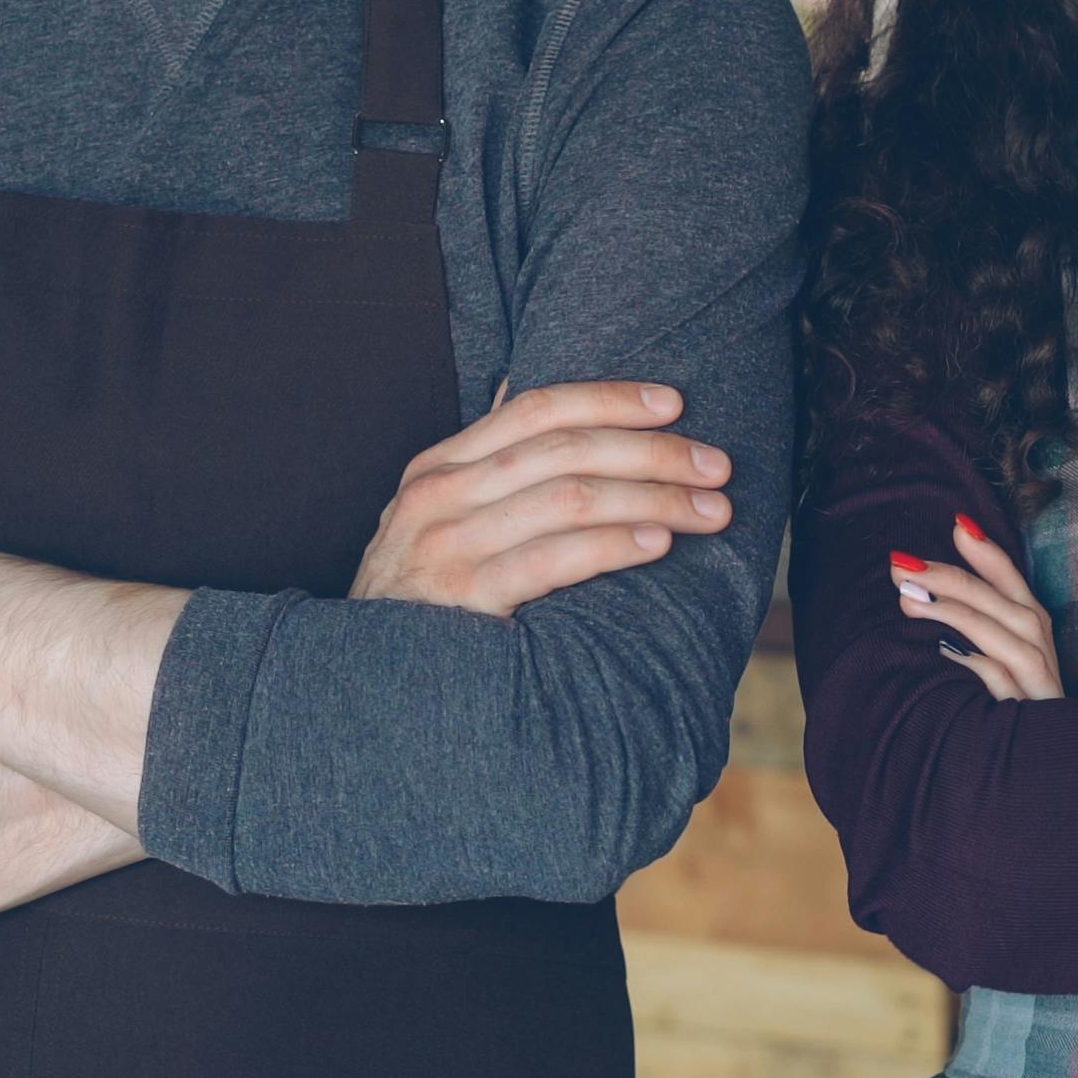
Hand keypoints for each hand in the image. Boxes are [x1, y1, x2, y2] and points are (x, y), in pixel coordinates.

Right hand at [352, 381, 732, 616]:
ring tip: (710, 509)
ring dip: (655, 498)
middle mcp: (438, 497)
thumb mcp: (434, 521)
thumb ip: (481, 464)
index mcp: (438, 467)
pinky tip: (659, 543)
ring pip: (571, 498)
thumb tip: (517, 386)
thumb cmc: (419, 601)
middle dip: (653, 451)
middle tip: (718, 465)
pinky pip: (555, 560)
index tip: (675, 403)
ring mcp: (448, 548)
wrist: (359, 691)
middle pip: (565, 450)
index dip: (609, 398)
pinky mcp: (465, 602)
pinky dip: (614, 546)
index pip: (534, 408)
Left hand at [893, 514, 1061, 700]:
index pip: (1012, 581)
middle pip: (1003, 602)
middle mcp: (1041, 651)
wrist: (1045, 771)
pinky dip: (978, 665)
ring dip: (958, 613)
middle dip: (952, 577)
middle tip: (901, 563)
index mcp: (1032, 631)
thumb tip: (916, 591)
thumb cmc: (1010, 709)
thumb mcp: (991, 661)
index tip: (956, 523)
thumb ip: (967, 625)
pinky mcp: (1032, 715)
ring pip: (1007, 636)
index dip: (988, 552)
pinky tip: (944, 654)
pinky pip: (1006, 684)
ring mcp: (1040, 683)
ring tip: (910, 598)